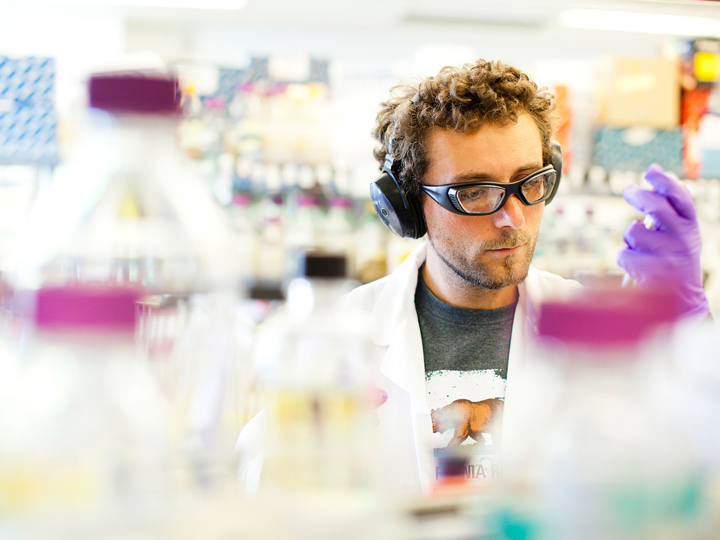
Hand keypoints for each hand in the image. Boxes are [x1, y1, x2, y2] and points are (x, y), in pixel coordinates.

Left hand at [617, 164, 709, 318]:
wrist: (683, 299)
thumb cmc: (673, 257)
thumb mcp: (676, 230)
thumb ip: (666, 204)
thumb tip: (655, 168)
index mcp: (690, 226)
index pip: (681, 198)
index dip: (665, 182)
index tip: (650, 172)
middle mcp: (683, 239)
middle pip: (658, 208)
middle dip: (639, 196)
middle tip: (629, 190)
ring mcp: (669, 256)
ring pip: (634, 231)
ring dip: (629, 237)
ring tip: (638, 247)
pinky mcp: (654, 272)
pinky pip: (625, 254)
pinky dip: (624, 257)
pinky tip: (636, 266)